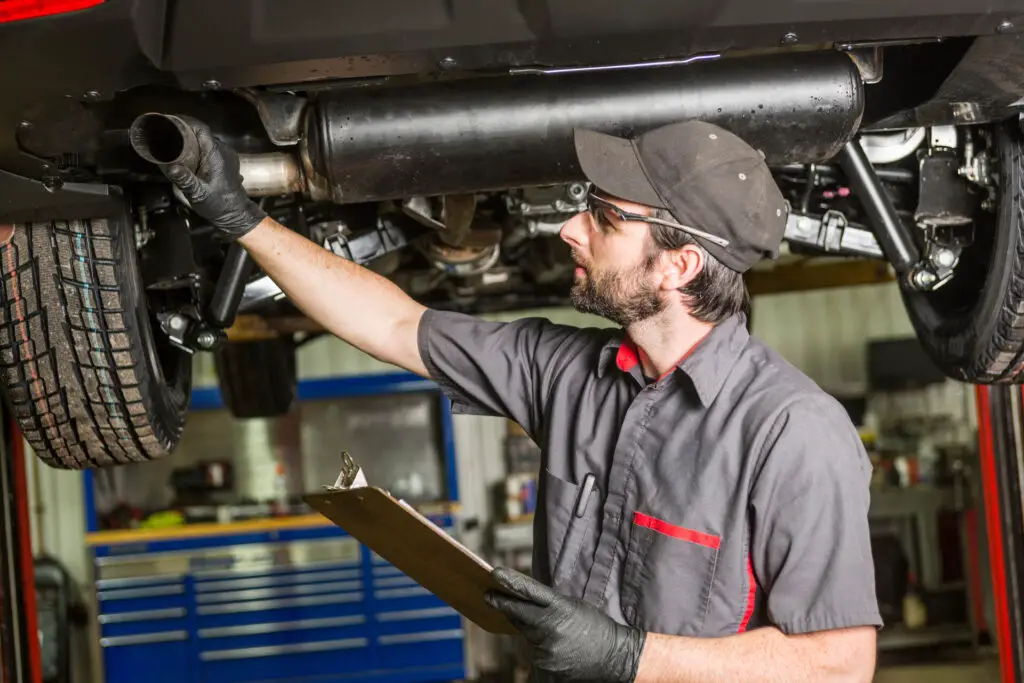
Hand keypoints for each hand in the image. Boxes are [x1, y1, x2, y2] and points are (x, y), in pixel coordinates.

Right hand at [159, 117, 266, 238]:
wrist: (235, 214)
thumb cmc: (219, 205)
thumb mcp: (197, 193)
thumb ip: (184, 180)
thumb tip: (170, 167)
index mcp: (216, 154)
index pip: (200, 128)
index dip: (185, 121)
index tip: (170, 120)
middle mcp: (223, 151)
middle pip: (201, 132)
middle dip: (183, 130)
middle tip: (166, 132)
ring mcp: (226, 155)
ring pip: (205, 140)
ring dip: (190, 139)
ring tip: (173, 142)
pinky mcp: (226, 161)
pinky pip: (209, 147)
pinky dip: (197, 147)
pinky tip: (187, 153)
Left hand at [486, 567, 645, 682]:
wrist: (616, 657)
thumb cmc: (595, 626)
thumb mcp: (573, 606)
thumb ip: (548, 604)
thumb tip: (521, 600)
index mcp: (561, 609)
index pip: (530, 593)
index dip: (511, 583)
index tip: (495, 575)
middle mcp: (551, 630)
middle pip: (519, 616)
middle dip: (504, 605)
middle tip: (489, 596)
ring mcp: (548, 651)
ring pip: (527, 636)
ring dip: (530, 630)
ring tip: (551, 629)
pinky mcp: (547, 666)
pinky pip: (534, 651)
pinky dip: (539, 646)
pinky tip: (555, 644)